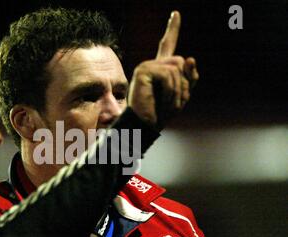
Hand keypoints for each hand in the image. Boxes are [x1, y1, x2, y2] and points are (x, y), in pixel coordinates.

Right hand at [128, 11, 198, 128]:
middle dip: (184, 84)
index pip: (167, 45)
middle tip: (174, 103)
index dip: (172, 29)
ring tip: (168, 105)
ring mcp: (146, 66)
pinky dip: (171, 91)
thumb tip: (190, 57)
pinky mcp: (143, 71)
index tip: (176, 14)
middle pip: (181, 61)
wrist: (145, 126)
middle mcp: (151, 64)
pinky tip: (161, 100)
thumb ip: (189, 78)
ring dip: (178, 90)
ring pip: (177, 68)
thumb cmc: (161, 114)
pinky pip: (168, 75)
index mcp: (159, 68)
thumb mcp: (181, 95)